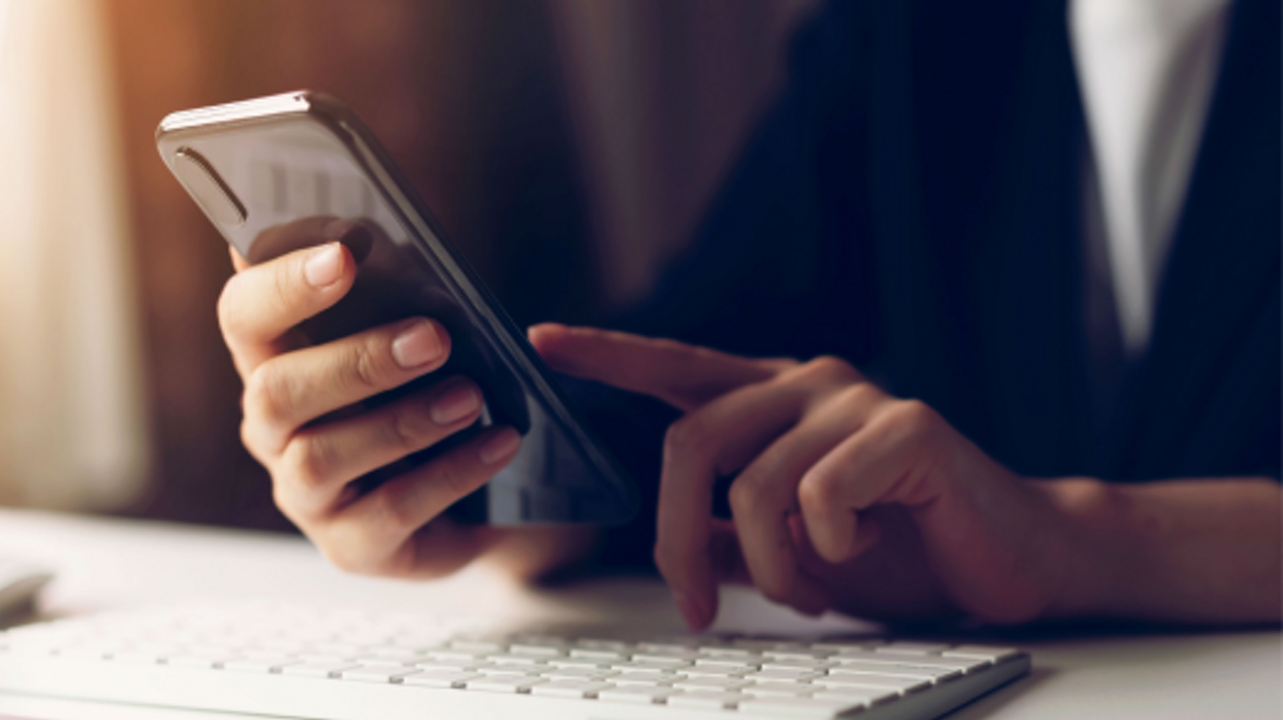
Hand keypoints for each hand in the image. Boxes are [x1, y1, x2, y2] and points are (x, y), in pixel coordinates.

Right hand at [219, 217, 524, 577]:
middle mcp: (272, 427)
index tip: (344, 255)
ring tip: (472, 396)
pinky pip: (389, 511)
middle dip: (356, 362)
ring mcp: (304, 493)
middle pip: (275, 393)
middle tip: (435, 337)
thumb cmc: (430, 385)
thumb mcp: (414, 331)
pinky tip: (499, 442)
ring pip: (322, 457)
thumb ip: (392, 289)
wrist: (480, 487)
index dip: (282, 285)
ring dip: (403, 421)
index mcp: (273, 358)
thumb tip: (383, 242)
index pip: (243, 315)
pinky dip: (450, 473)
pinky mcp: (351, 544)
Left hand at [530, 324, 1074, 626]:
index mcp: (771, 401)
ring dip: (770, 565)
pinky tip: (866, 547)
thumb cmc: (899, 550)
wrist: (1006, 566)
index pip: (675, 367)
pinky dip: (829, 549)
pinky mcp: (906, 427)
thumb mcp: (789, 549)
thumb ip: (729, 531)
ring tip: (809, 589)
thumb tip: (675, 537)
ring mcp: (855, 399)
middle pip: (690, 445)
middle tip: (698, 606)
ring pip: (753, 485)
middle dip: (677, 541)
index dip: (607, 353)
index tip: (541, 339)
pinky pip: (820, 495)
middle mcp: (806, 383)